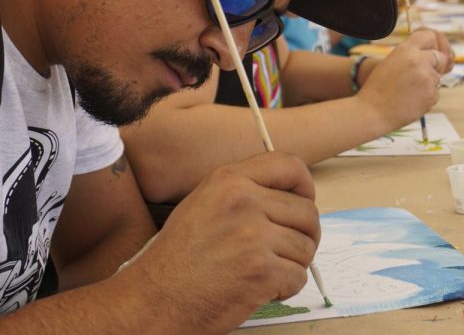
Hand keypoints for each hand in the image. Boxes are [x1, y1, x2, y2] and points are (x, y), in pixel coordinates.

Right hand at [122, 153, 318, 331]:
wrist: (153, 300)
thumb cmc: (178, 257)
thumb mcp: (205, 202)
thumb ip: (245, 191)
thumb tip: (291, 196)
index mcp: (230, 179)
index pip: (291, 166)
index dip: (306, 187)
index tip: (304, 203)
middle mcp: (244, 201)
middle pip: (307, 212)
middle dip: (304, 235)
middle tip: (286, 251)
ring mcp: (254, 236)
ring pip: (306, 247)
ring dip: (293, 264)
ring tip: (266, 272)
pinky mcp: (261, 270)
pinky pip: (298, 276)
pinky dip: (286, 288)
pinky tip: (261, 289)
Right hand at [357, 29, 452, 128]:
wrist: (373, 112)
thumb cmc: (378, 88)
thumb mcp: (390, 62)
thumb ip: (409, 55)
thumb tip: (429, 54)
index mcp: (406, 50)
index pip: (429, 36)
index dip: (430, 45)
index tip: (426, 53)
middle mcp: (419, 61)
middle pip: (440, 57)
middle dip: (433, 65)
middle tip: (417, 77)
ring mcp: (427, 78)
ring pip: (437, 77)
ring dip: (428, 83)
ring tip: (408, 91)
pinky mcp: (431, 95)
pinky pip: (435, 93)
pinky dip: (427, 97)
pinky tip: (411, 101)